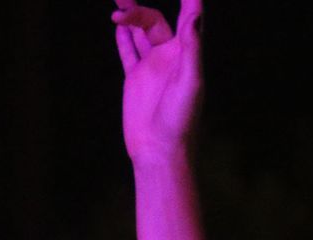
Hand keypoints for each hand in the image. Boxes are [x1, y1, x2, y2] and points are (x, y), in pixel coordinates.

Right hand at [113, 0, 202, 164]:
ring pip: (140, 31)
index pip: (189, 14)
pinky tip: (118, 25)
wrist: (158, 151)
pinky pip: (128, 51)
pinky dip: (123, 37)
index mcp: (187, 53)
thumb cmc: (180, 121)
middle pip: (155, 20)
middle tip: (122, 0)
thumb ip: (192, 48)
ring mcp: (151, 67)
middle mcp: (170, 56)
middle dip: (139, 8)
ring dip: (131, 15)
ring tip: (118, 2)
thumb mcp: (190, 83)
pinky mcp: (135, 79)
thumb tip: (194, 15)